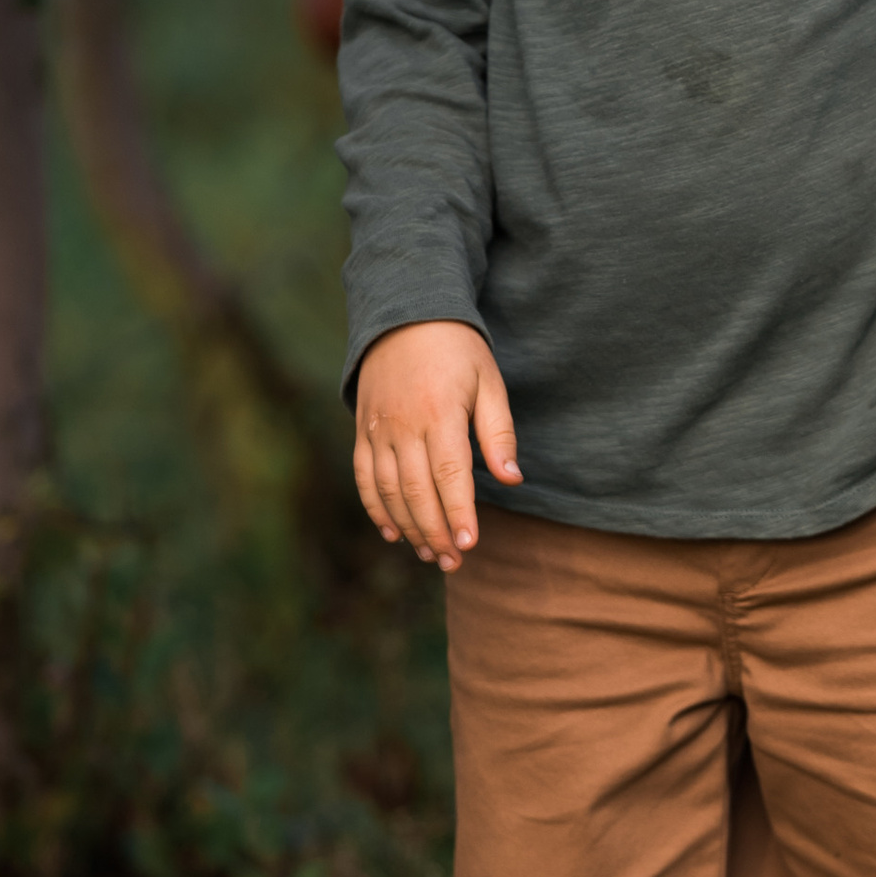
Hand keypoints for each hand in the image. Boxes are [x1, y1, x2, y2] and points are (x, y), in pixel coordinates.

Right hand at [353, 319, 520, 569]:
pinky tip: (394, 533)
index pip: (449, 474)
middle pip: (416, 491)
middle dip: (436, 531)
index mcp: (439, 413)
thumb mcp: (489, 382)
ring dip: (409, 527)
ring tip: (431, 554)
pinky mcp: (362, 431)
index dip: (458, 513)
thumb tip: (512, 479)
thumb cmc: (457, 351)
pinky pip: (364, 477)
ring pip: (388, 490)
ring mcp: (377, 429)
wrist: (404, 315)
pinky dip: (376, 509)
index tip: (469, 544)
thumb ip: (498, 432)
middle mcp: (403, 425)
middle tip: (454, 562)